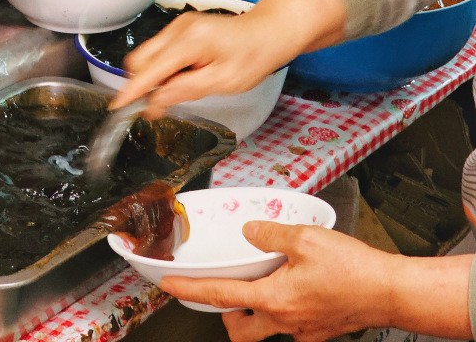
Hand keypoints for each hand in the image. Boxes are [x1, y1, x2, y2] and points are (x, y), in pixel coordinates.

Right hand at [110, 0, 347, 116]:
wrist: (269, 31)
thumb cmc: (252, 57)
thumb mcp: (223, 82)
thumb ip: (185, 90)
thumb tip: (155, 103)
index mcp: (190, 41)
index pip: (150, 69)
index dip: (132, 90)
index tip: (118, 107)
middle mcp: (178, 28)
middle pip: (141, 59)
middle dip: (143, 83)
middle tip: (160, 105)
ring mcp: (178, 25)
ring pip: (148, 54)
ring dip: (154, 76)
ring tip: (181, 89)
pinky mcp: (181, 27)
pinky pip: (160, 49)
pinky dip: (163, 67)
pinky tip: (183, 77)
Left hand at [160, 222, 394, 341]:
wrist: (390, 292)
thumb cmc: (353, 270)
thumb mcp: (305, 238)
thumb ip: (270, 233)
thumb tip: (250, 230)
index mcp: (274, 299)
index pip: (220, 295)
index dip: (191, 289)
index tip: (170, 285)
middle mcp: (285, 321)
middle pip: (241, 328)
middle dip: (225, 313)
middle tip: (222, 289)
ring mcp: (303, 329)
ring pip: (266, 327)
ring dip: (256, 309)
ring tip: (262, 279)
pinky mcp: (319, 329)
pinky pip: (291, 323)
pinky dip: (283, 305)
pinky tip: (295, 282)